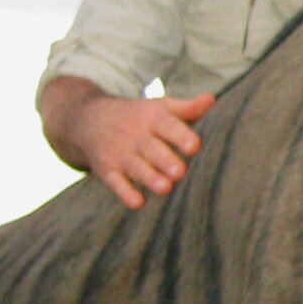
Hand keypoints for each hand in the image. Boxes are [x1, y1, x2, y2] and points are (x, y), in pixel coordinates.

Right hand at [39, 77, 216, 210]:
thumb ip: (188, 108)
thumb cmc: (138, 116)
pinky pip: (115, 182)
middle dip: (165, 160)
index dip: (181, 136)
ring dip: (150, 178)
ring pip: (136, 167)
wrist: (89, 119)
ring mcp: (120, 153)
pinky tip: (138, 203)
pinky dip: (125, 193)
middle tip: (181, 172)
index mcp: (153, 118)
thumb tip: (213, 100)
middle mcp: (135, 135)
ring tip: (166, 188)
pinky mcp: (106, 170)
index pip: (168, 126)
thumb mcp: (160, 107)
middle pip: (152, 149)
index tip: (195, 147)